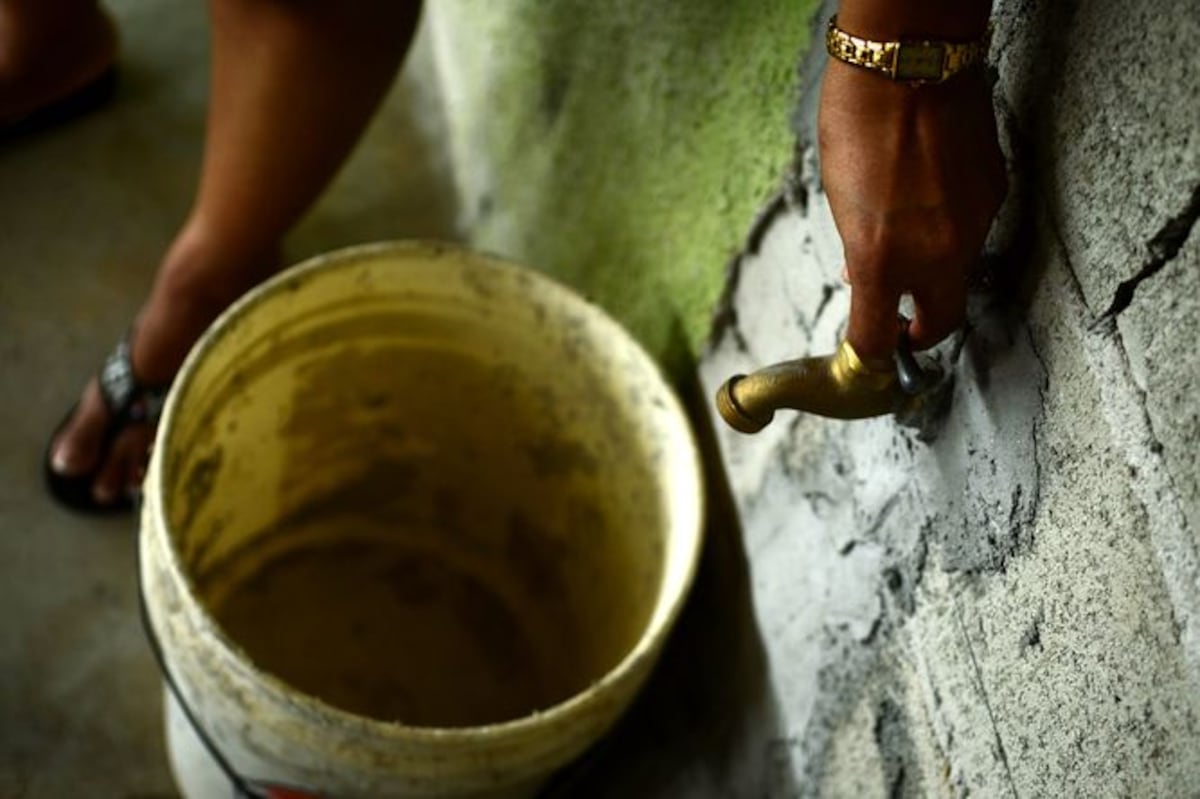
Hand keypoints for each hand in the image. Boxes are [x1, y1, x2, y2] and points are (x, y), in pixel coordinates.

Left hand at [818, 59, 1005, 357]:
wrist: (911, 62)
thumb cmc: (858, 123)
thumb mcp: (840, 198)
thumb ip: (860, 250)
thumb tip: (867, 275)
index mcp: (882, 261)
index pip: (877, 339)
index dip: (871, 356)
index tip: (868, 355)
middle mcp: (934, 255)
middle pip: (940, 323)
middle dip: (921, 333)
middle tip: (903, 325)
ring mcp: (972, 227)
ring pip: (958, 274)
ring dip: (934, 274)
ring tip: (907, 239)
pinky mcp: (995, 197)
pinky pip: (973, 234)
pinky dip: (951, 234)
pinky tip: (931, 202)